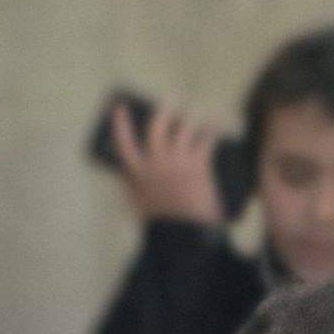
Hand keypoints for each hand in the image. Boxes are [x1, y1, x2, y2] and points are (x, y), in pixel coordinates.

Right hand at [109, 100, 227, 228]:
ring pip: (183, 128)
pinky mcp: (198, 165)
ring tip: (198, 118)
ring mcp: (177, 162)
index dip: (119, 124)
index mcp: (138, 173)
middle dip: (164, 109)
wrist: (188, 234)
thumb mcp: (139, 205)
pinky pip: (206, 138)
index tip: (119, 107)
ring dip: (192, 120)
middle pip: (157, 127)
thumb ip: (131, 186)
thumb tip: (125, 173)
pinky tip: (214, 127)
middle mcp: (156, 163)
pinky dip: (211, 130)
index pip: (123, 143)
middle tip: (171, 99)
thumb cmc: (164, 222)